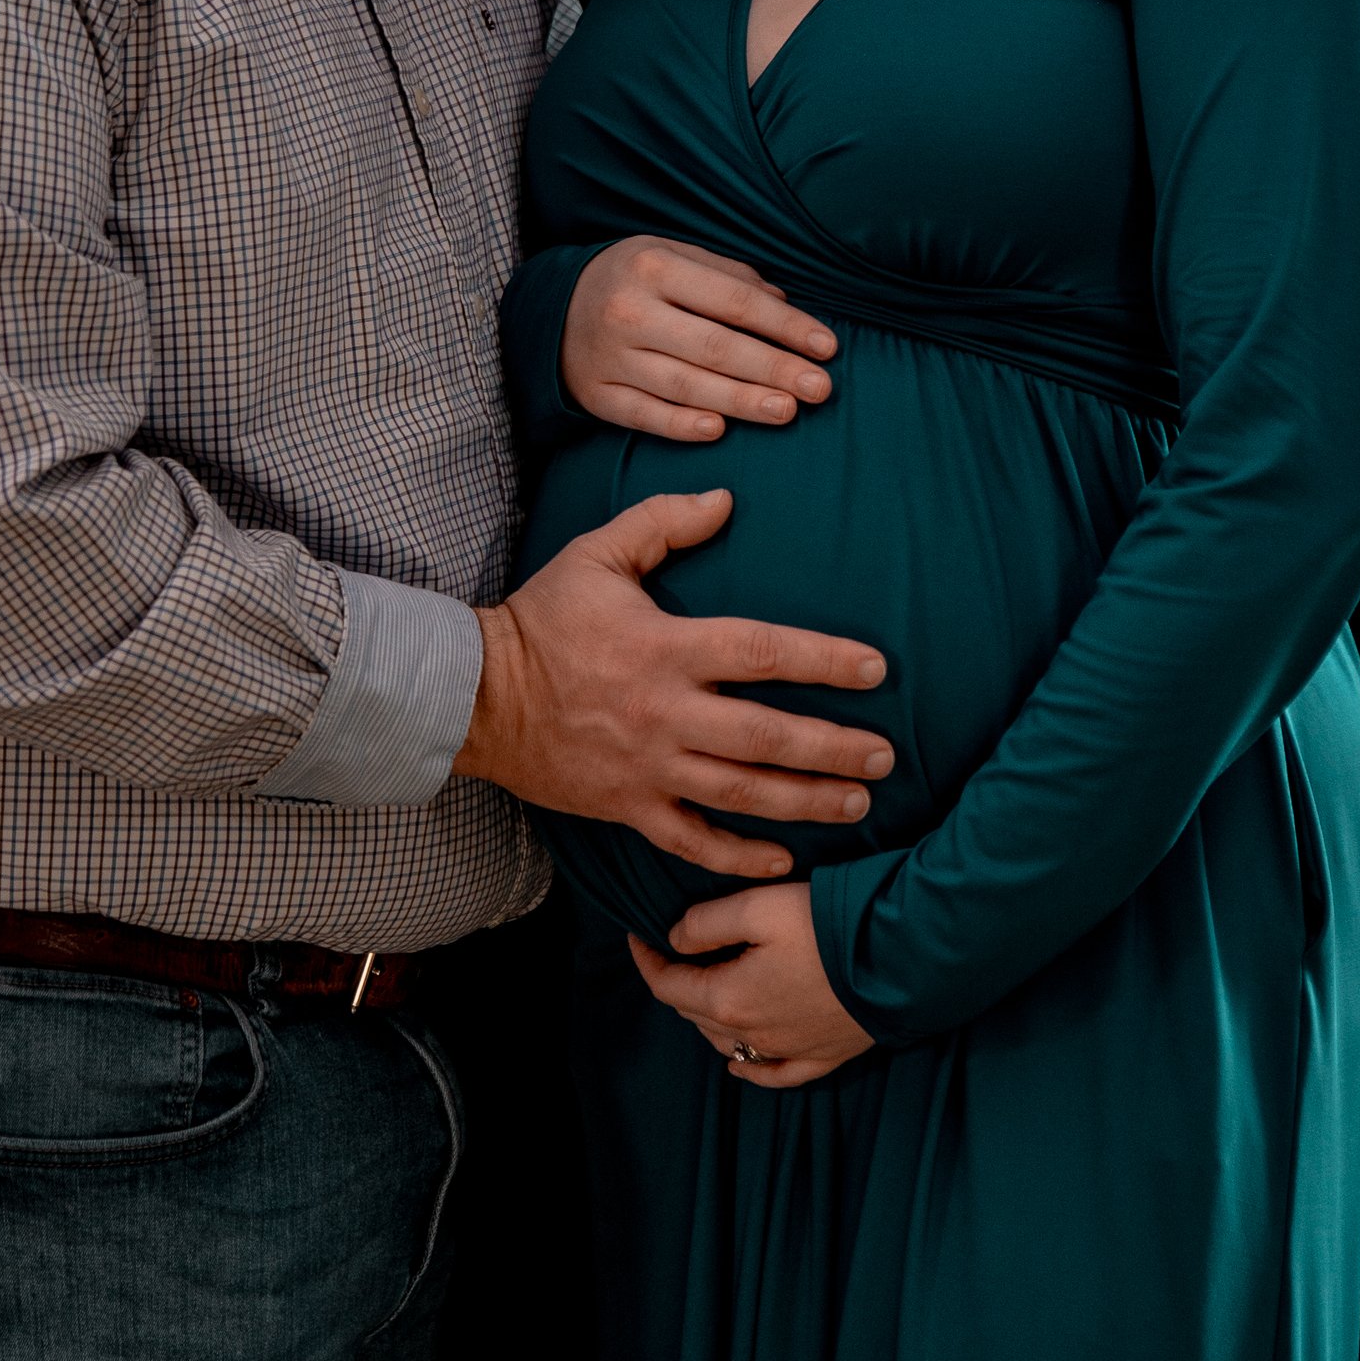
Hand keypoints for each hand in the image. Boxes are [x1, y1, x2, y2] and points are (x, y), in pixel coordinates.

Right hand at [453, 488, 892, 880]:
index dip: (824, 661)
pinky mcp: (627, 806)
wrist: (473, 697)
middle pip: (767, 737)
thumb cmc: (540, 621)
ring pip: (742, 795)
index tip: (875, 670)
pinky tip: (783, 860)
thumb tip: (726, 500)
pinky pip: (692, 841)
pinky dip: (739, 856)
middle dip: (835, 750)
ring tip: (858, 803)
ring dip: (806, 802)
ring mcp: (647, 768)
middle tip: (886, 758)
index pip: (762, 653)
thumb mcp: (595, 555)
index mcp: (664, 648)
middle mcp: (664, 714)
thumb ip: (662, 523)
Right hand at [561, 237, 838, 441]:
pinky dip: (681, 424)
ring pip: (685, 385)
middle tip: (820, 389)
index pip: (733, 301)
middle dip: (774, 369)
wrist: (552, 308)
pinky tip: (719, 430)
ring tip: (787, 412)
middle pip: (715, 347)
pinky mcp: (596, 396)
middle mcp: (630, 312)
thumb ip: (727, 276)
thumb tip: (783, 302)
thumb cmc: (631, 279)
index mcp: (654, 267)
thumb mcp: (672, 254)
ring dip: (740, 402)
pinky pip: (644, 415)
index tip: (826, 347)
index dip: (784, 325)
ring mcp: (611, 358)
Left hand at [628, 882, 874, 1087]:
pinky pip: (777, 1074)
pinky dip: (751, 1070)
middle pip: (696, 1014)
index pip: (670, 986)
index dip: (648, 961)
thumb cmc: (828, 927)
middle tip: (673, 955)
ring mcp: (790, 1049)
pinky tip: (738, 1067)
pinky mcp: (825, 1055)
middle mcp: (754, 1034)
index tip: (637, 937)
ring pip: (730, 1044)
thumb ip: (707, 923)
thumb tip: (677, 940)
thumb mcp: (758, 906)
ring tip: (702, 993)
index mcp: (730, 998)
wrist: (901, 960)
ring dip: (708, 1020)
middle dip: (678, 984)